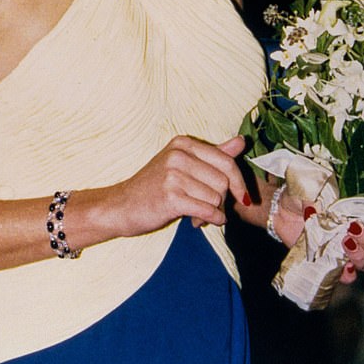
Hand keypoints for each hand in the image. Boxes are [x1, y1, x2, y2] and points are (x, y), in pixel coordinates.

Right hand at [114, 134, 248, 235]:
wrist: (122, 206)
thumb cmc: (154, 186)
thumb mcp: (182, 164)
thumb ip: (214, 153)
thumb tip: (241, 141)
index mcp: (183, 143)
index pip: (226, 161)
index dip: (238, 182)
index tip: (242, 196)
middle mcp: (178, 155)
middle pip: (223, 181)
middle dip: (223, 199)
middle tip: (210, 208)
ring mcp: (173, 175)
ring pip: (216, 197)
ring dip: (213, 212)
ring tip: (198, 215)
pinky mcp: (170, 197)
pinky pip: (206, 210)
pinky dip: (211, 219)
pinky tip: (200, 222)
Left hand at [275, 191, 363, 281]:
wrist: (280, 211)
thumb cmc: (299, 196)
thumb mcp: (308, 190)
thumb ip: (316, 198)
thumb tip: (317, 210)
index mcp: (355, 212)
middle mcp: (354, 232)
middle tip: (354, 229)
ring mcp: (343, 249)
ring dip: (359, 255)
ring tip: (344, 244)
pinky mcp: (330, 262)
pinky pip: (346, 276)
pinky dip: (347, 274)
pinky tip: (343, 267)